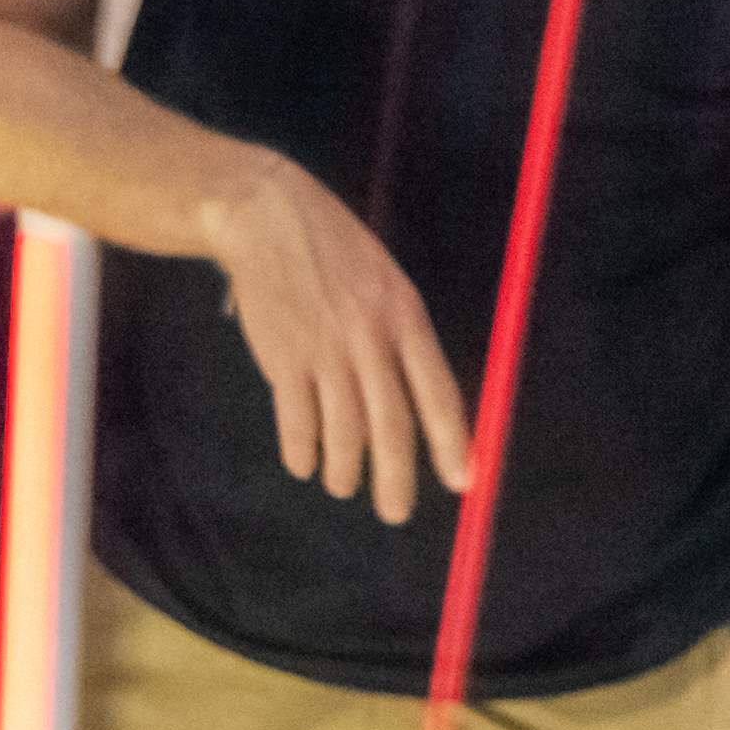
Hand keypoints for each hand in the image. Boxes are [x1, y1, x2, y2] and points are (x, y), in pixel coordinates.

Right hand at [204, 147, 473, 519]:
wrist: (266, 216)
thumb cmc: (333, 250)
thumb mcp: (385, 280)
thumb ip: (402, 337)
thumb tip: (422, 402)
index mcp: (405, 315)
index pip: (437, 391)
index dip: (451, 442)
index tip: (462, 482)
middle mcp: (369, 337)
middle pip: (391, 425)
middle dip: (396, 479)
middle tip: (395, 513)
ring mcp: (324, 349)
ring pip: (343, 433)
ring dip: (344, 470)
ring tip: (342, 484)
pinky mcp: (283, 358)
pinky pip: (297, 423)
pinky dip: (301, 452)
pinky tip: (304, 463)